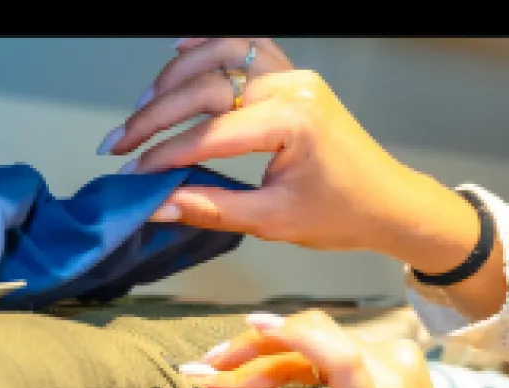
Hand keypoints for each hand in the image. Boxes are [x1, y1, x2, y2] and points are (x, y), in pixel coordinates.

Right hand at [98, 38, 485, 277]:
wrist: (388, 202)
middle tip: (120, 142)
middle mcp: (293, 86)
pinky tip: (179, 50)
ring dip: (177, 75)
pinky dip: (210, 45)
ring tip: (143, 105)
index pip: (210, 133)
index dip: (164, 154)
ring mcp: (294, 74)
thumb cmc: (341, 213)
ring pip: (222, 53)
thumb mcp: (272, 221)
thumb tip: (156, 205)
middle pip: (207, 86)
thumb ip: (211, 208)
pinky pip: (246, 45)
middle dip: (157, 115)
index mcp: (293, 122)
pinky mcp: (292, 75)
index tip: (132, 173)